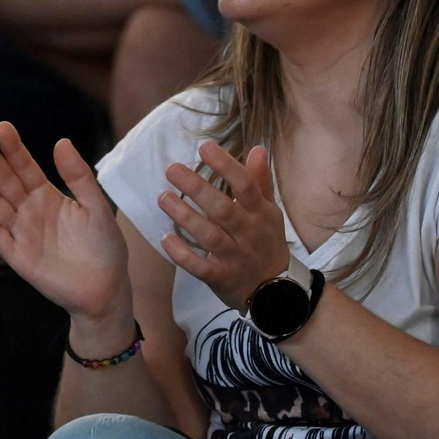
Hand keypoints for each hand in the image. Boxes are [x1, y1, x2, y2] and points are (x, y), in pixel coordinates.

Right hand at [0, 122, 131, 322]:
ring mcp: (21, 232)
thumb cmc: (104, 247)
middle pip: (6, 181)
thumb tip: (61, 142)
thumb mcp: (97, 207)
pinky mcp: (16, 255)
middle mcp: (30, 210)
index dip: (14, 149)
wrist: (104, 289)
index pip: (27, 167)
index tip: (2, 127)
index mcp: (50, 196)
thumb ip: (79, 177)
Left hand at [157, 142, 288, 309]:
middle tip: (172, 169)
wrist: (276, 291)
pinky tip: (165, 239)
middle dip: (198, 188)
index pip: (245, 185)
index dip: (226, 166)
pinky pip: (201, 267)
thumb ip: (260, 181)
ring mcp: (235, 256)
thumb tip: (258, 148)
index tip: (205, 147)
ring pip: (209, 236)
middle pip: (223, 209)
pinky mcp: (221, 277)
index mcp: (260, 213)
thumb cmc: (266, 242)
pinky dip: (183, 255)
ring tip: (162, 198)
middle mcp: (248, 233)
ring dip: (185, 217)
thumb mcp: (269, 211)